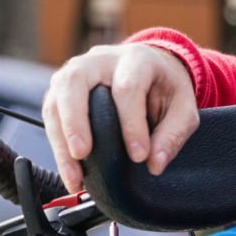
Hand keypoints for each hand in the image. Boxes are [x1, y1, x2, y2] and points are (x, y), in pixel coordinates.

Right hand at [42, 43, 198, 191]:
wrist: (152, 68)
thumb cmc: (166, 88)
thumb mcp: (184, 108)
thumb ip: (173, 135)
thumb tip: (155, 164)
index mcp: (136, 60)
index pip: (127, 88)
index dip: (131, 124)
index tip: (138, 156)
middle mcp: (99, 60)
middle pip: (75, 82)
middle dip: (75, 121)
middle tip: (82, 154)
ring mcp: (75, 72)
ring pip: (55, 99)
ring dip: (60, 140)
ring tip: (74, 175)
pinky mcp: (62, 90)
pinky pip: (51, 114)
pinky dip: (57, 144)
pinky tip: (69, 170)